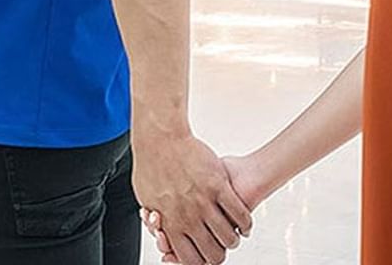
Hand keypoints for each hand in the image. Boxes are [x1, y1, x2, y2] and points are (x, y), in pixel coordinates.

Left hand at [143, 153, 269, 263]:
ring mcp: (204, 202)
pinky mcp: (218, 185)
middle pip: (212, 253)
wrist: (161, 139)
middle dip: (219, 255)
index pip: (189, 260)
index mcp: (171, 225)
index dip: (200, 264)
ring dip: (233, 240)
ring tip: (234, 235)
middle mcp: (189, 218)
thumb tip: (161, 231)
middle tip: (221, 248)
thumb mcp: (147, 200)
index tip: (205, 259)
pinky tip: (244, 223)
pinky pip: (238, 213)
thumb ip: (158, 219)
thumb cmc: (152, 166)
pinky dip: (245, 223)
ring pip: (227, 236)